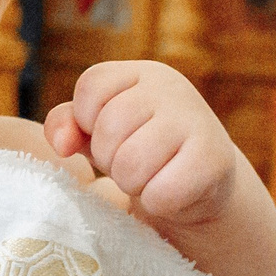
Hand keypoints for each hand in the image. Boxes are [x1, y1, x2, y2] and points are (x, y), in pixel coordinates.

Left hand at [45, 60, 242, 229]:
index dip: (87, 121)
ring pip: (131, 163)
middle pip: (109, 128)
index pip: (91, 87)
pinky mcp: (214, 160)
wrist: (202, 181)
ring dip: (131, 182)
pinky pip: (162, 192)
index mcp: (141, 73)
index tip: (109, 134)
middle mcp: (172, 87)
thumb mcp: (96, 131)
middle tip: (130, 162)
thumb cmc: (140, 148)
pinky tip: (170, 191)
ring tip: (148, 176)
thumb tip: (61, 144)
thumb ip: (66, 125)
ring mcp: (197, 120)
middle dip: (109, 158)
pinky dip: (156, 202)